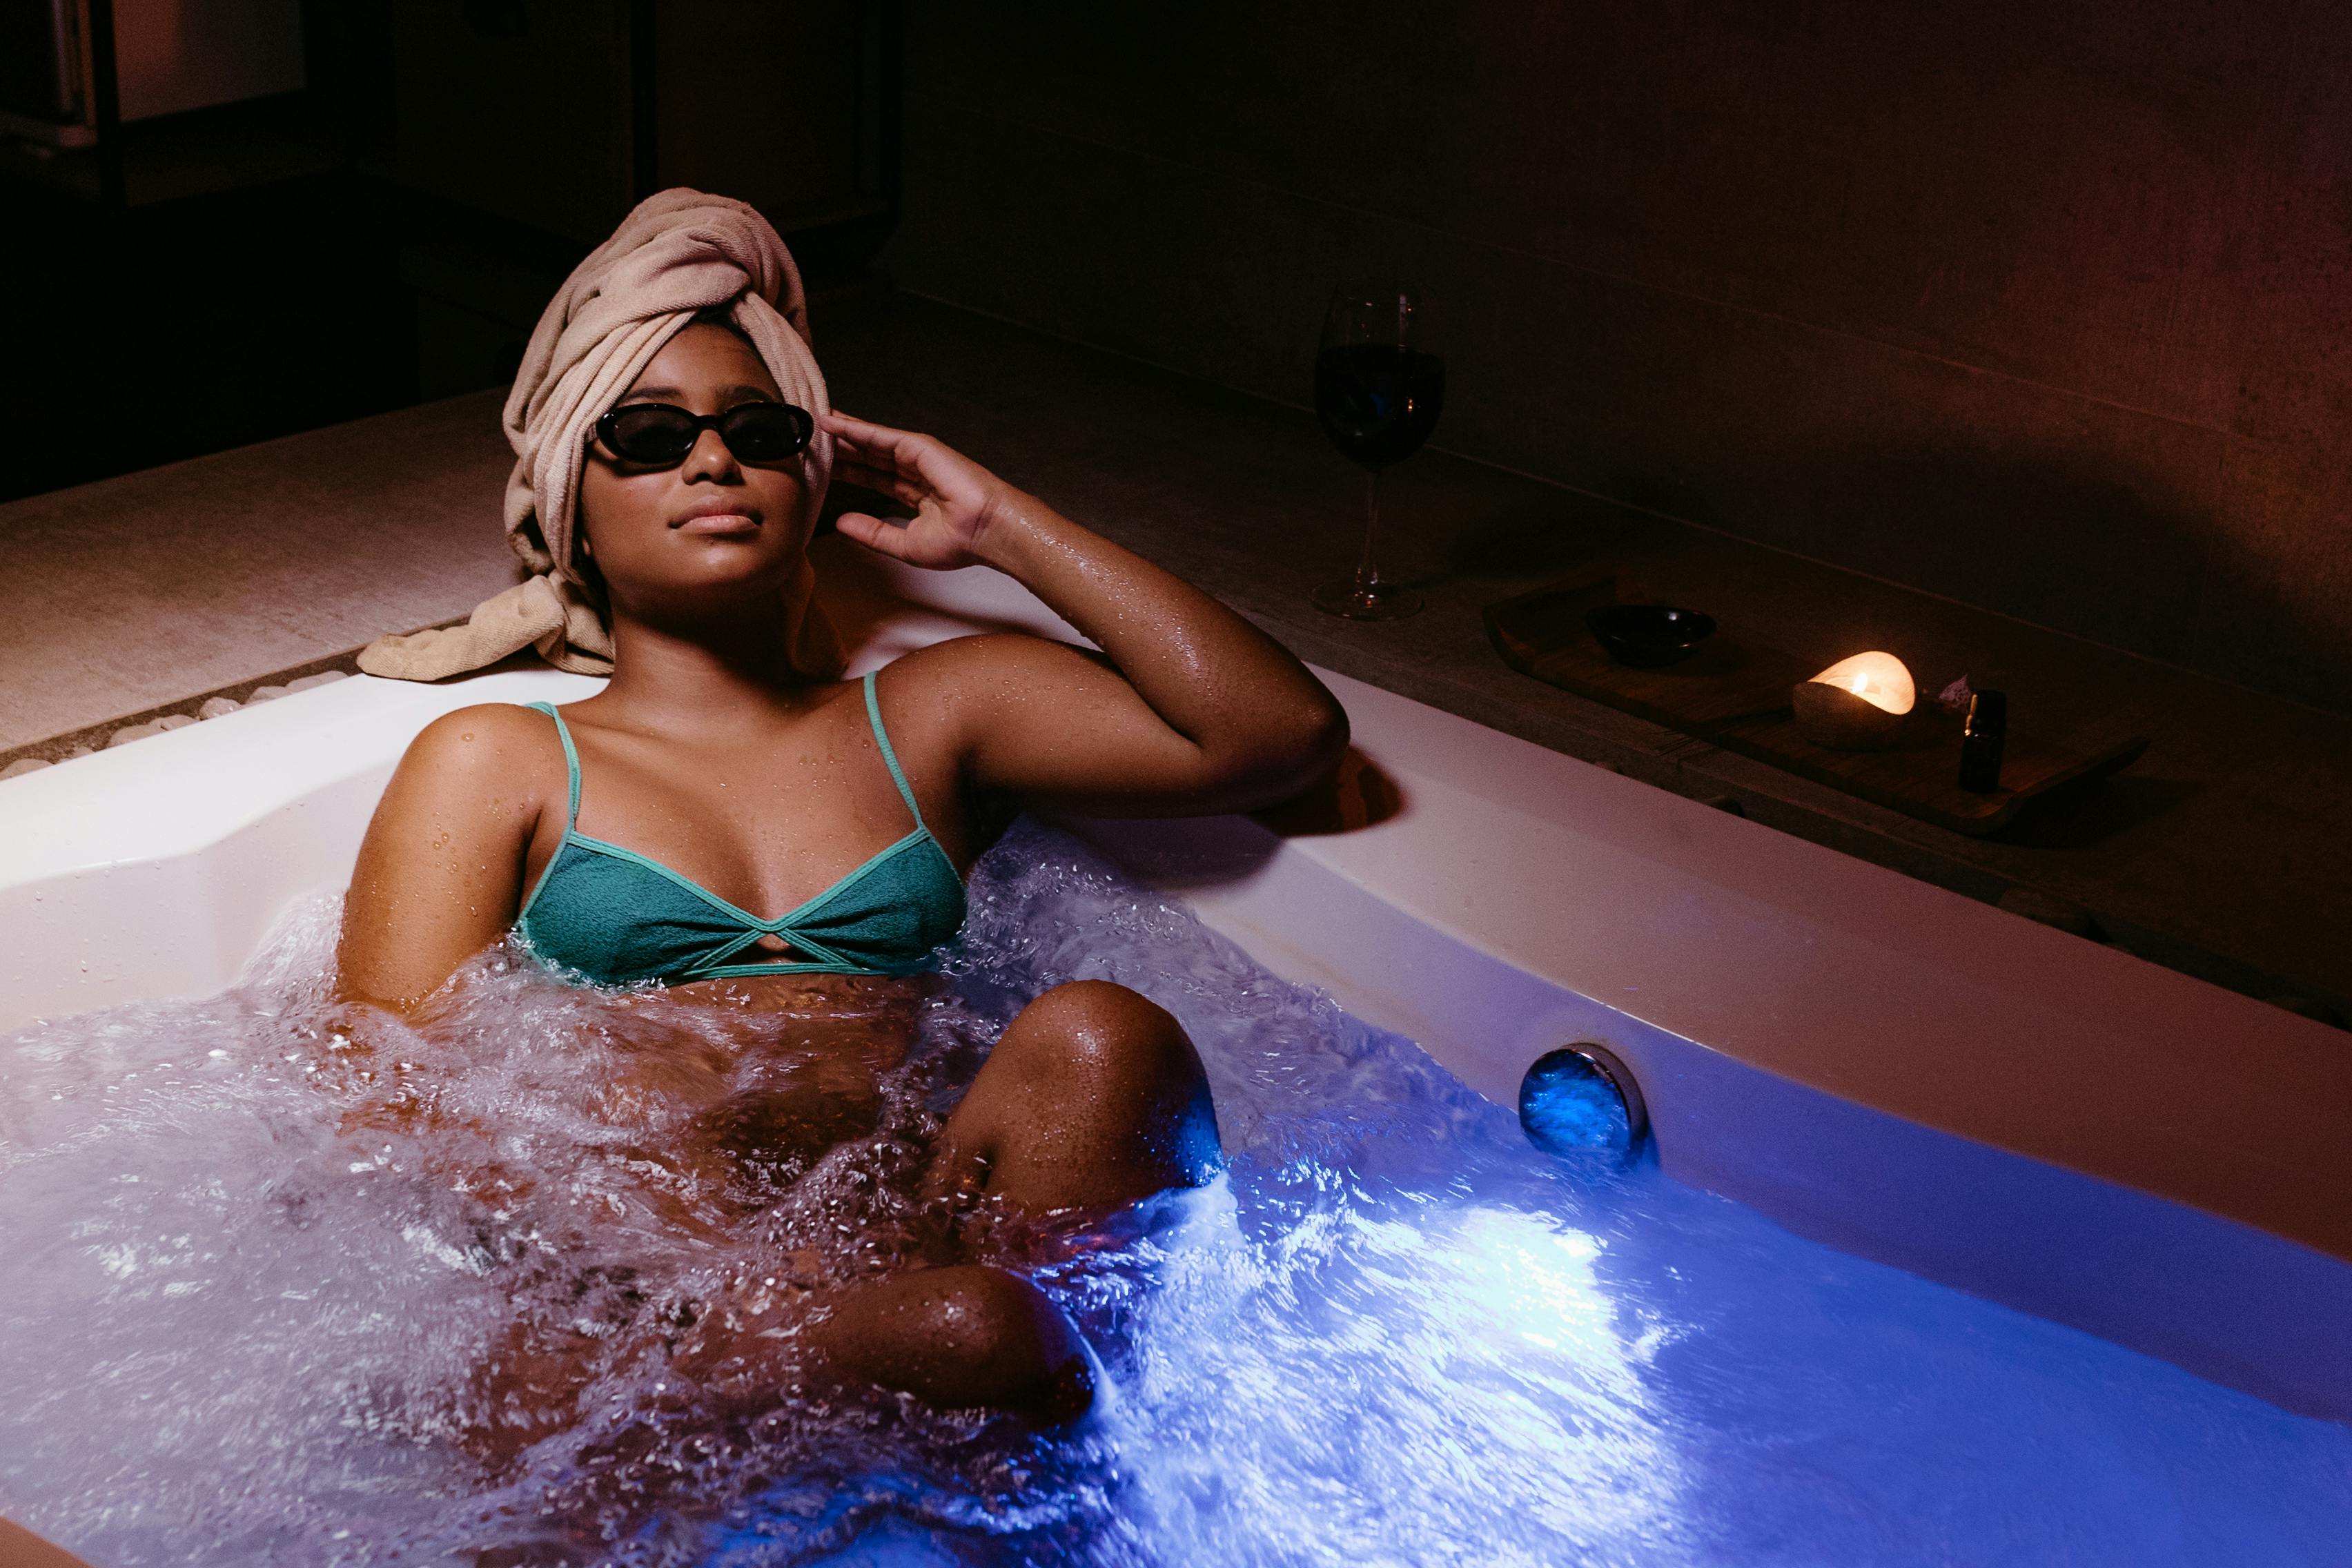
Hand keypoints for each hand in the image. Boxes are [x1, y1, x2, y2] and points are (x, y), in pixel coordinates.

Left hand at [822, 411, 1025, 570]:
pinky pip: (880, 436)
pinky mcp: (919, 447)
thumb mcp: (904, 544)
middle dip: (840, 449)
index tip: (821, 467)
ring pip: (871, 443)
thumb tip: (840, 522)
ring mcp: (917, 457)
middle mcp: (915, 471)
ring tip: (810, 424)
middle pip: (868, 457)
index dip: (848, 471)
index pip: (873, 478)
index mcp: (915, 494)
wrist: (987, 531)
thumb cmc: (960, 542)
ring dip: (841, 434)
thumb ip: (872, 532)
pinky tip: (830, 423)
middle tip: (807, 439)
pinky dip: (854, 429)